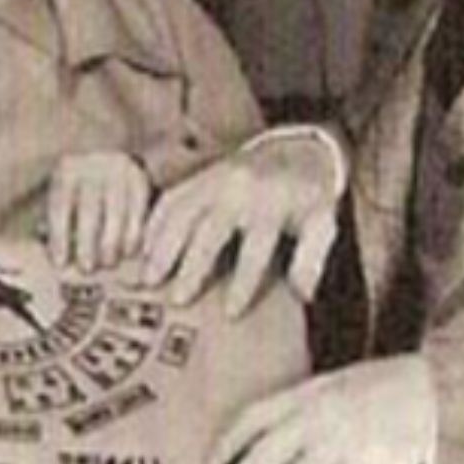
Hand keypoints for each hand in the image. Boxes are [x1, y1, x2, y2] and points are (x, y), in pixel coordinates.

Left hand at [45, 151, 151, 273]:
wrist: (106, 156)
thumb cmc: (76, 184)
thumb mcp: (60, 191)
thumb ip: (53, 218)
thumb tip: (55, 250)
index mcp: (65, 171)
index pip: (60, 206)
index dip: (59, 236)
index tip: (60, 262)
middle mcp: (92, 167)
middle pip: (89, 209)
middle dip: (88, 242)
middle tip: (87, 267)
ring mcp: (118, 172)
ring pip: (116, 211)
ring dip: (113, 241)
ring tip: (108, 263)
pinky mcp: (139, 180)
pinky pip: (138, 210)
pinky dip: (135, 233)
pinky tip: (129, 251)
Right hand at [138, 133, 340, 317]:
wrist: (297, 150)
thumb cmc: (308, 198)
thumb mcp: (322, 225)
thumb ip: (312, 259)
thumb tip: (301, 294)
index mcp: (272, 205)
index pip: (255, 249)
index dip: (243, 282)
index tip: (230, 313)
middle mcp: (240, 190)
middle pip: (209, 231)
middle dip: (192, 267)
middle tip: (176, 299)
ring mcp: (215, 180)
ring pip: (180, 214)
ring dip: (162, 248)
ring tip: (147, 279)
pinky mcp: (199, 176)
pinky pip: (169, 199)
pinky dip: (152, 225)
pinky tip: (141, 250)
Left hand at [209, 356, 432, 463]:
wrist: (434, 392)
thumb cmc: (385, 386)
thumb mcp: (336, 383)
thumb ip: (306, 405)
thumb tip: (275, 433)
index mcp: (306, 392)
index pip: (254, 417)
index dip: (230, 441)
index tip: (213, 460)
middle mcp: (315, 417)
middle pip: (264, 456)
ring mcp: (338, 443)